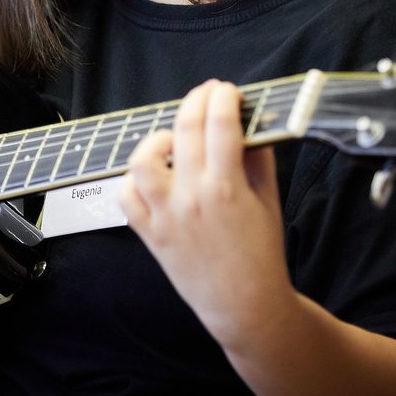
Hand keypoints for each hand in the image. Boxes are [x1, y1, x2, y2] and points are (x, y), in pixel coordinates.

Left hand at [119, 80, 292, 346]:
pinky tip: (154, 175)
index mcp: (227, 187)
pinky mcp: (149, 233)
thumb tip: (250, 123)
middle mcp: (192, 197)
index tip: (227, 91)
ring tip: (174, 139)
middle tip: (206, 95)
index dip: (222, 97)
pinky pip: (126, 196)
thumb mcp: (270, 201)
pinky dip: (133, 179)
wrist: (245, 305)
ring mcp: (166, 215)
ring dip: (157, 138)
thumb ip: (259, 159)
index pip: (219, 123)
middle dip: (196, 101)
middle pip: (183, 129)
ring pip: (142, 159)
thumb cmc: (262, 254)